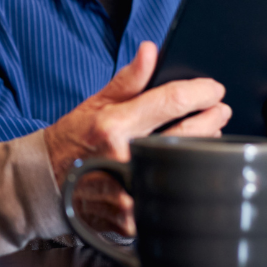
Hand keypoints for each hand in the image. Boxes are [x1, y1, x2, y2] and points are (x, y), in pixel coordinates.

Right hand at [45, 41, 229, 234]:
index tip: (214, 89)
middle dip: (212, 118)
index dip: (200, 92)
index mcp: (113, 125)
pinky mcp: (132, 216)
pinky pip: (170, 194)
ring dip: (200, 149)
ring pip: (184, 167)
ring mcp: (128, 190)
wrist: (46, 181)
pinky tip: (181, 165)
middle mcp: (122, 157)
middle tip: (220, 110)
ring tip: (203, 134)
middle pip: (188, 134)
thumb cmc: (73, 138)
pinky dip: (180, 176)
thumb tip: (150, 50)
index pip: (171, 101)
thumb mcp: (96, 102)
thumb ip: (129, 79)